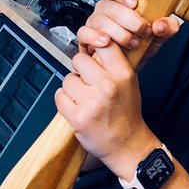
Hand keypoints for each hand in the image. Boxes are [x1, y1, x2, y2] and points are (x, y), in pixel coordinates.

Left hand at [55, 44, 154, 174]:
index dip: (95, 45)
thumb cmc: (126, 112)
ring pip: (68, 79)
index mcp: (123, 74)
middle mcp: (108, 85)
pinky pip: (60, 97)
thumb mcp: (129, 82)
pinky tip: (76, 107)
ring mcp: (92, 102)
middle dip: (80, 69)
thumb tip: (93, 44)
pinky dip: (64, 101)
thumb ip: (113, 64)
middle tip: (87, 82)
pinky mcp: (78, 118)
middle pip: (79, 59)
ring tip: (83, 98)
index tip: (92, 52)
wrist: (127, 144)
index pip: (104, 45)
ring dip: (72, 88)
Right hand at [76, 0, 180, 58]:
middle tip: (144, 30)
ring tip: (133, 43)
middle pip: (108, 5)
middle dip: (128, 19)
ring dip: (118, 32)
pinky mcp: (86, 38)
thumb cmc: (143, 47)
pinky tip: (106, 42)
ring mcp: (93, 23)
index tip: (134, 3)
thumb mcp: (159, 36)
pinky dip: (94, 37)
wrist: (129, 69)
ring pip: (99, 20)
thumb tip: (161, 25)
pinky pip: (83, 33)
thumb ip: (167, 28)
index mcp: (120, 1)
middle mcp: (104, 9)